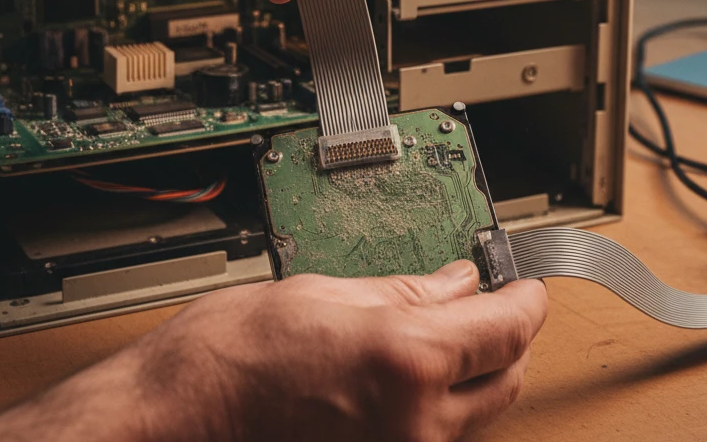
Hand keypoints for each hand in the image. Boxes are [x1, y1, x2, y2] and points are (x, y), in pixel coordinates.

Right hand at [129, 262, 545, 441]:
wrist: (179, 418)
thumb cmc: (231, 356)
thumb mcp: (326, 292)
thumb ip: (406, 290)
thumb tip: (455, 281)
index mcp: (406, 359)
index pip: (509, 327)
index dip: (526, 297)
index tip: (525, 280)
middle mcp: (415, 421)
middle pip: (507, 377)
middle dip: (509, 334)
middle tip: (490, 297)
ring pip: (479, 413)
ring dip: (479, 370)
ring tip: (449, 327)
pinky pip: (439, 436)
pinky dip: (446, 401)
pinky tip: (417, 369)